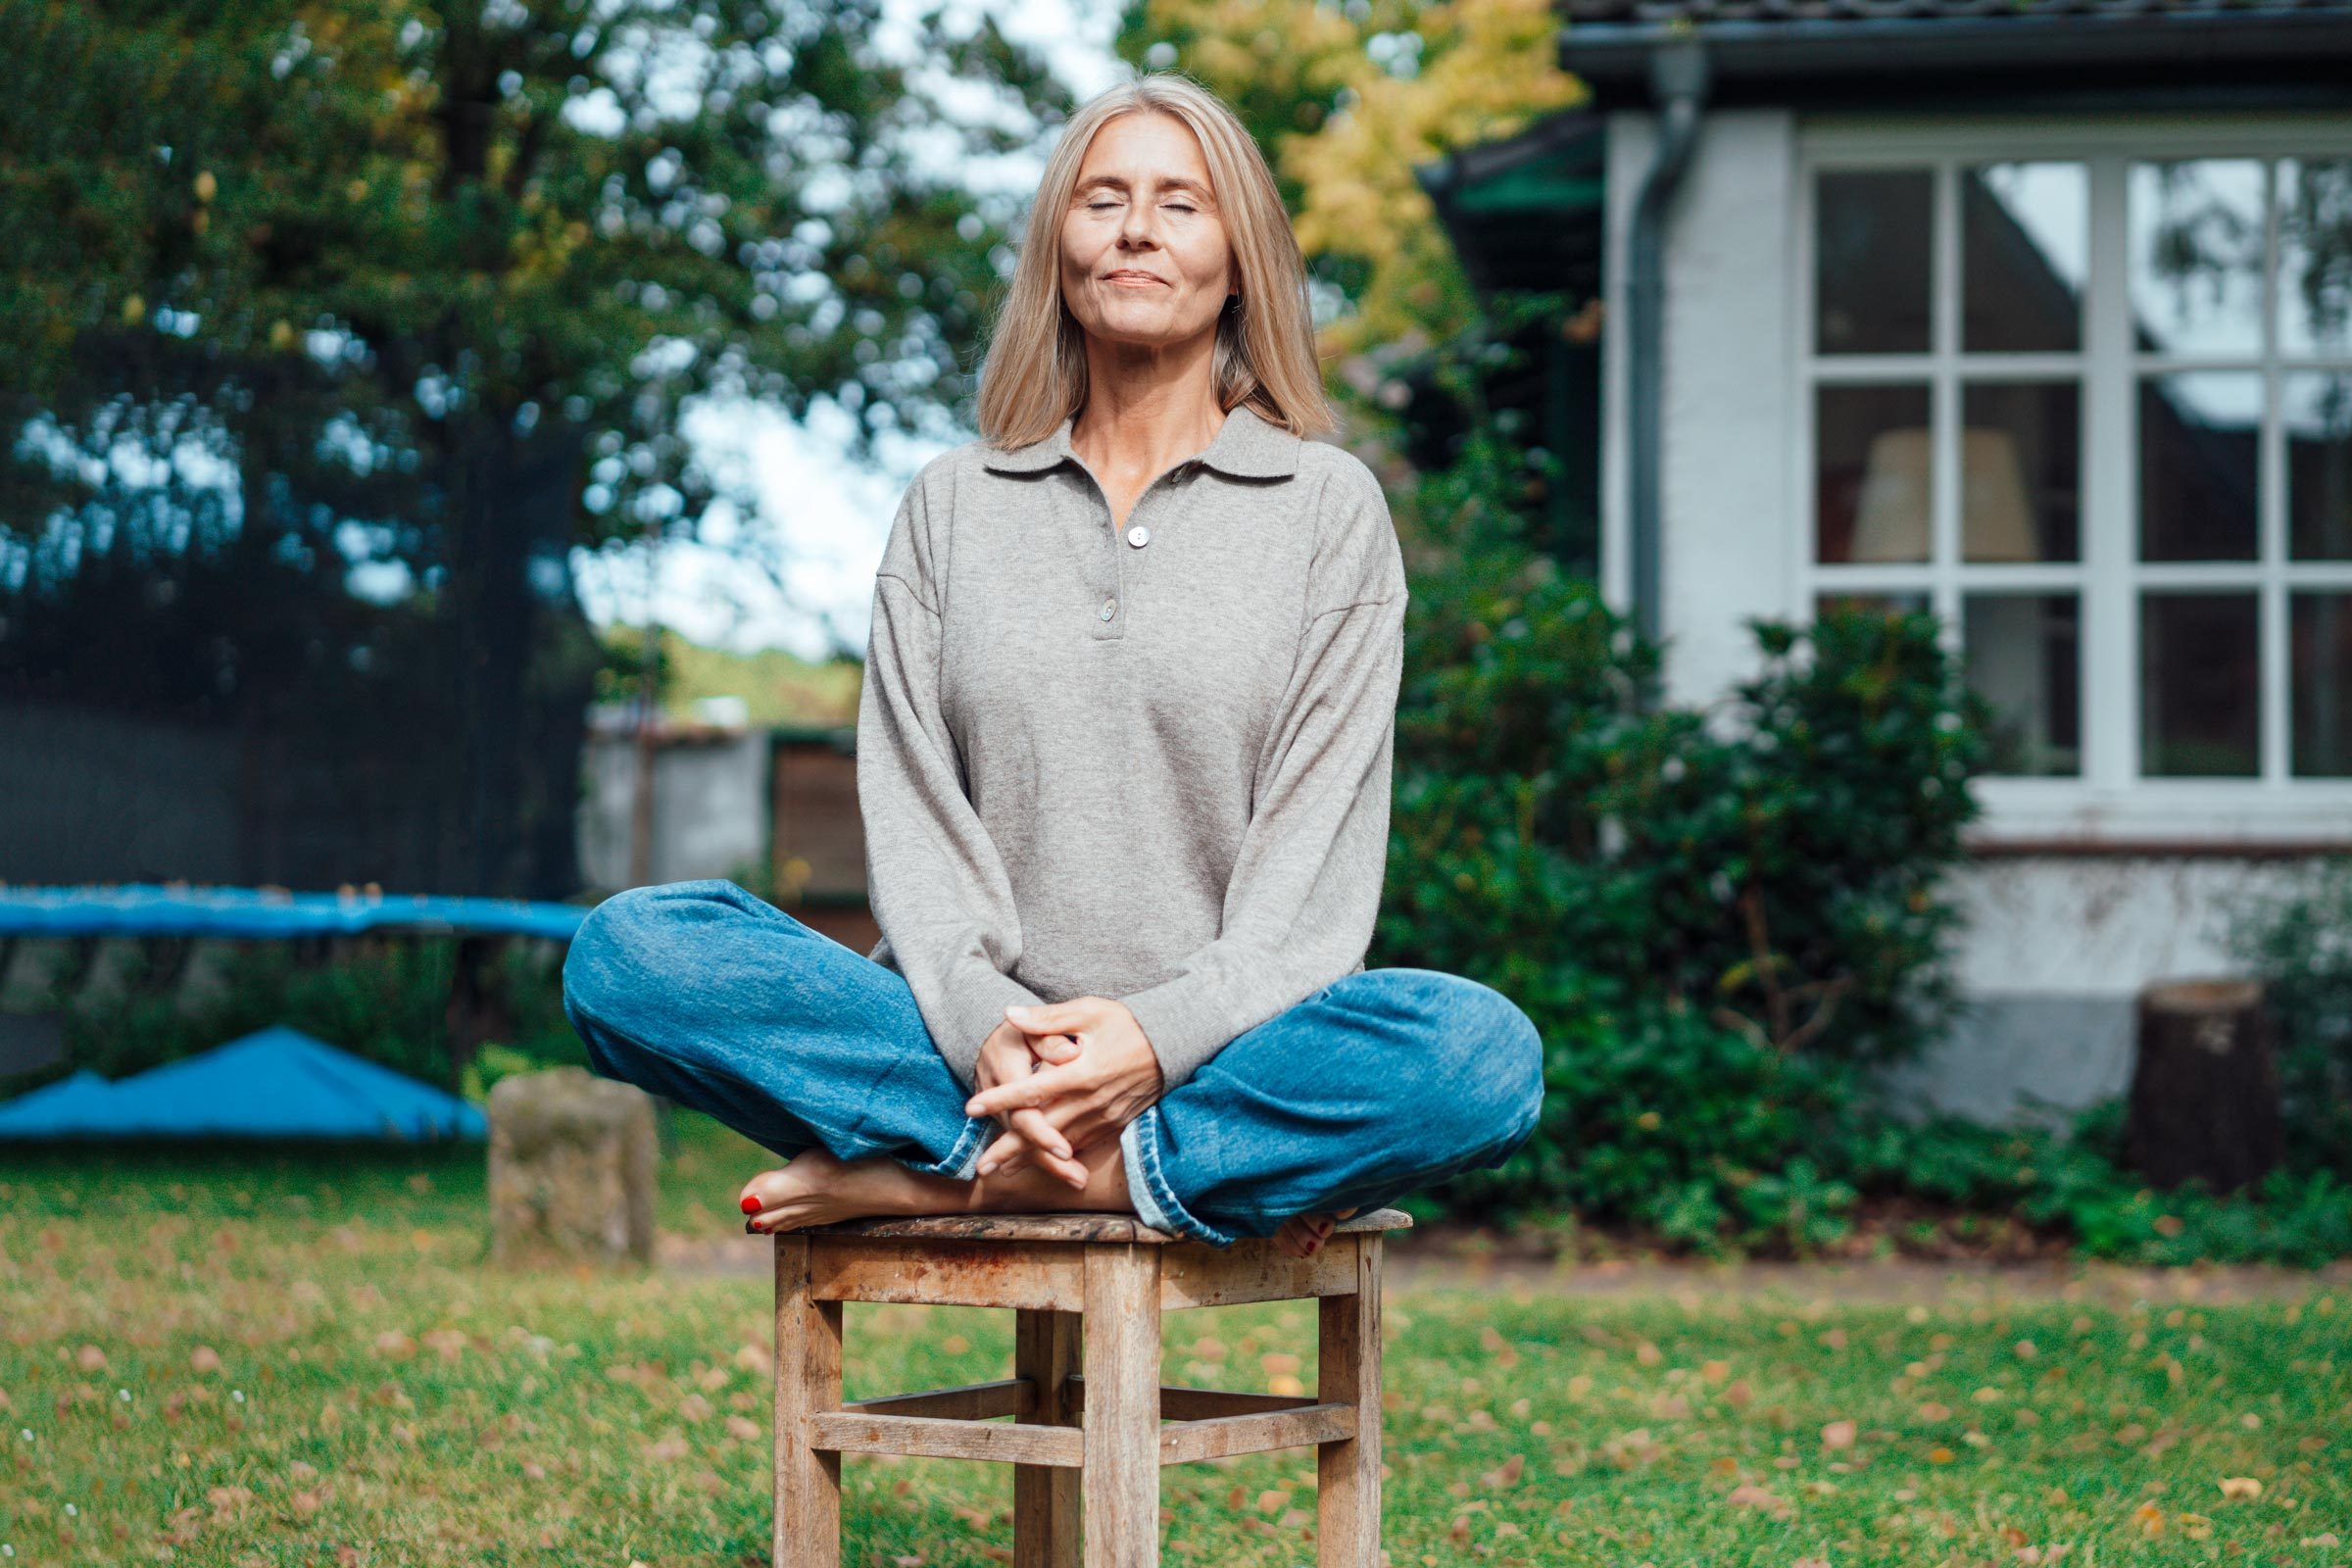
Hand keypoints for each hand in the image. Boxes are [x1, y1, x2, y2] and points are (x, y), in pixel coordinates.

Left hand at [966, 997, 1164, 1180]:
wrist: (1173, 1043)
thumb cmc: (1128, 1023)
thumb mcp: (1089, 1012)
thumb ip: (1047, 1019)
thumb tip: (1009, 1015)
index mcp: (1080, 1072)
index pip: (1031, 1090)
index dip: (1000, 1100)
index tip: (972, 1109)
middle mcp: (1091, 1100)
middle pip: (1043, 1129)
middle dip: (1010, 1148)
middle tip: (981, 1166)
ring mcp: (1104, 1115)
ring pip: (1061, 1143)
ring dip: (1031, 1158)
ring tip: (1003, 1170)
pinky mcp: (1114, 1122)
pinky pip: (1084, 1144)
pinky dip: (1061, 1157)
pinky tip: (1042, 1165)